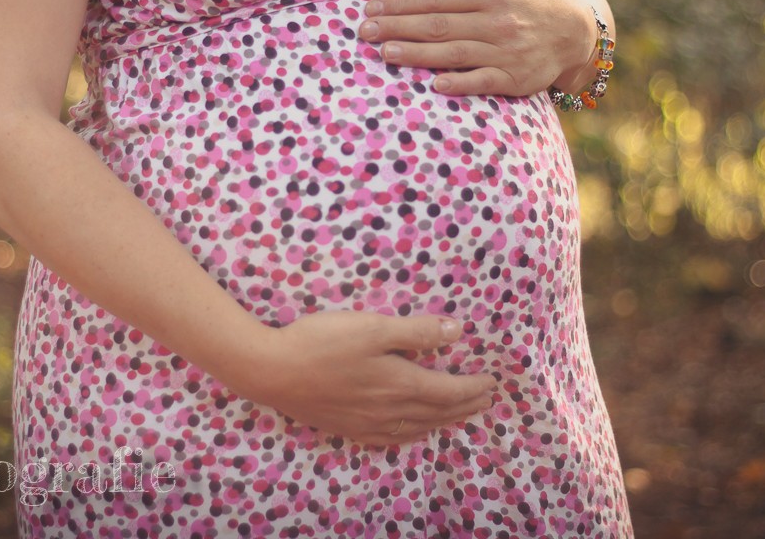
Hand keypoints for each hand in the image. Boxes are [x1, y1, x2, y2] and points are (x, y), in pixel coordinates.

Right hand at [231, 310, 497, 447]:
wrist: (272, 371)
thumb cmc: (322, 341)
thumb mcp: (373, 327)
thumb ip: (416, 331)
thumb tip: (458, 332)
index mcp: (400, 383)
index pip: (449, 390)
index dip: (473, 387)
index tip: (492, 382)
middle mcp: (390, 410)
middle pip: (438, 412)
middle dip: (466, 405)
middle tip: (486, 400)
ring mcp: (368, 423)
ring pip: (418, 427)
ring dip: (444, 421)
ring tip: (461, 415)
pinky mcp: (348, 428)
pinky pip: (392, 438)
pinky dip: (413, 435)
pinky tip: (414, 432)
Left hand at [357, 0, 598, 97]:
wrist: (572, 29)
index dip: (400, 3)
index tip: (371, 8)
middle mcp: (497, 21)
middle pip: (439, 25)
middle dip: (398, 28)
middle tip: (364, 32)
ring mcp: (506, 52)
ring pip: (454, 54)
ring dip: (417, 55)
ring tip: (384, 54)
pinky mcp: (515, 79)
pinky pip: (483, 82)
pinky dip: (459, 84)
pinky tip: (435, 86)